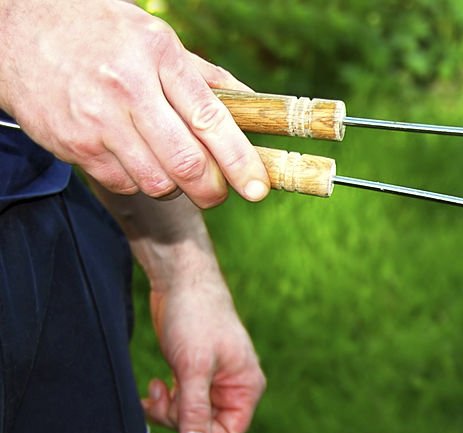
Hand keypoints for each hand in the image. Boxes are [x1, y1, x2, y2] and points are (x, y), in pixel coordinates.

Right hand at [0, 0, 268, 207]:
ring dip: (174, 186)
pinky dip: (138, 180)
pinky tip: (130, 155)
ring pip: (159, 182)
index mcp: (158, 55)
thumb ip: (205, 77)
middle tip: (217, 192)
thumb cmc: (98, 34)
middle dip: (212, 190)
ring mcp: (99, 119)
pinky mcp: (75, 144)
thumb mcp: (153, 40)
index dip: (240, 162)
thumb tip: (255, 106)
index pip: (210, 119)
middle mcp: (128, 87)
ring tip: (166, 163)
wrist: (15, 30)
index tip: (258, 188)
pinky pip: (126, 183)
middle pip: (188, 164)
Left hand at [144, 276, 266, 432]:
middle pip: (206, 428)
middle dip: (178, 417)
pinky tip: (155, 386)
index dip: (200, 431)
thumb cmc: (194, 317)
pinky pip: (182, 402)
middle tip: (160, 393)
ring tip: (156, 387)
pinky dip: (165, 400)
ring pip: (191, 417)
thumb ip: (194, 410)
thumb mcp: (193, 368)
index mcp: (246, 389)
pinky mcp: (194, 374)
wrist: (180, 278)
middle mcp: (234, 389)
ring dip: (168, 409)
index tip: (178, 410)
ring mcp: (214, 383)